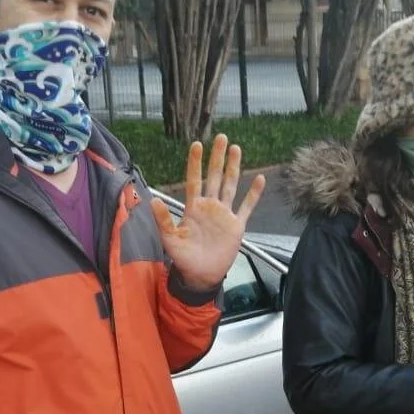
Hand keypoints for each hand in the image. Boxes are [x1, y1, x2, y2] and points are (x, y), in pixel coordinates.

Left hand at [151, 134, 265, 291]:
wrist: (201, 276)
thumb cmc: (183, 258)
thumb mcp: (170, 239)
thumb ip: (163, 220)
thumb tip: (154, 200)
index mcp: (193, 207)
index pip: (194, 180)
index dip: (195, 163)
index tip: (197, 144)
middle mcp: (210, 206)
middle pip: (214, 177)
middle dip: (217, 158)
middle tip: (222, 137)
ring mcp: (224, 214)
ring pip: (230, 186)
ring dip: (233, 168)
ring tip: (237, 148)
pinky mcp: (237, 225)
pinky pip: (247, 207)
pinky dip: (253, 194)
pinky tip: (259, 178)